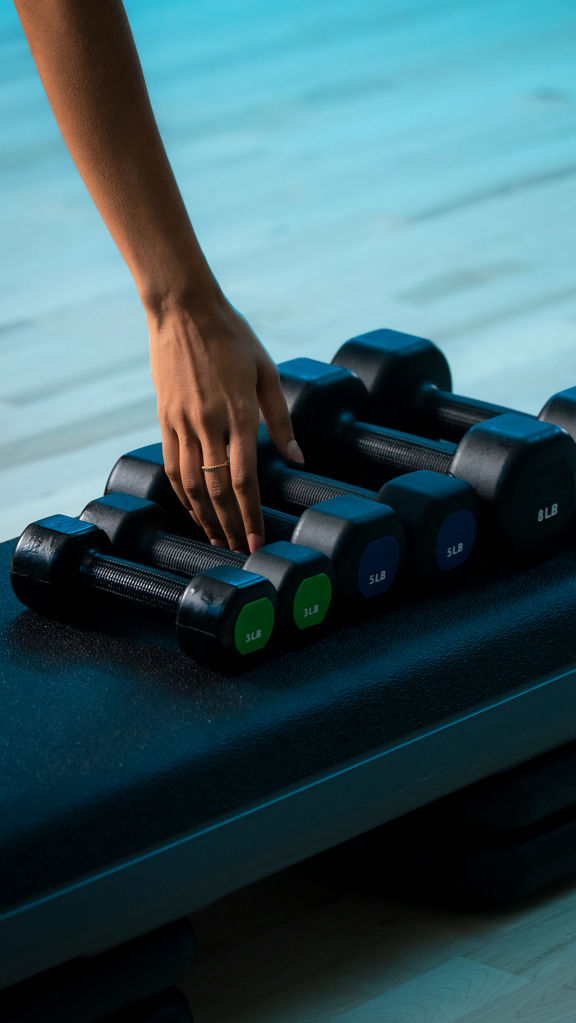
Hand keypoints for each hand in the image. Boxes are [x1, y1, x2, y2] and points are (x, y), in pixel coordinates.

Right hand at [147, 293, 302, 552]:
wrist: (183, 310)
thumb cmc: (232, 337)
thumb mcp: (267, 372)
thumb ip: (282, 420)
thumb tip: (298, 458)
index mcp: (240, 413)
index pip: (245, 478)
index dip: (250, 515)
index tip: (257, 540)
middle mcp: (209, 423)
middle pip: (217, 489)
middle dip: (229, 525)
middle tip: (239, 549)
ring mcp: (182, 423)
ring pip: (190, 483)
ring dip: (204, 516)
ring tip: (216, 538)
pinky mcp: (165, 419)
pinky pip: (172, 465)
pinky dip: (182, 493)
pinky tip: (193, 508)